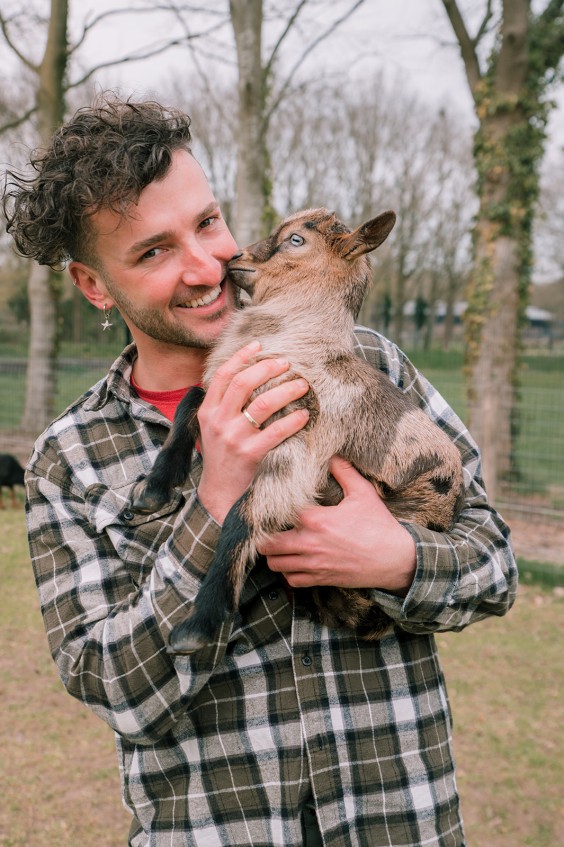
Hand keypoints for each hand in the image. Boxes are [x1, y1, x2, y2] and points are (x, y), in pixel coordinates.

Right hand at [197, 341, 309, 522]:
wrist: (219, 495)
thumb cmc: (223, 458)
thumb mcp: (213, 429)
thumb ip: (224, 405)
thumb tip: (247, 376)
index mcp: (208, 411)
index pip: (222, 375)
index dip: (241, 356)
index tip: (259, 344)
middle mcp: (218, 421)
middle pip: (243, 383)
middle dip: (267, 368)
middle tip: (287, 363)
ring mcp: (234, 438)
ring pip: (263, 404)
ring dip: (286, 390)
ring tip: (303, 385)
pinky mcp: (250, 454)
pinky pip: (276, 431)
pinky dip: (293, 420)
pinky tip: (304, 415)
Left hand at [257, 456, 416, 595]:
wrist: (395, 560)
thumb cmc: (379, 526)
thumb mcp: (363, 493)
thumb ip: (344, 472)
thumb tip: (333, 454)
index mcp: (316, 520)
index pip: (277, 515)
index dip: (271, 511)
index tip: (271, 507)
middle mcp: (310, 544)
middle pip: (268, 544)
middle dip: (265, 536)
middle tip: (271, 529)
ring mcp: (314, 564)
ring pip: (276, 564)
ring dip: (275, 555)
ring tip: (281, 545)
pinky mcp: (321, 579)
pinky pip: (292, 580)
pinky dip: (289, 573)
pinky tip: (295, 562)